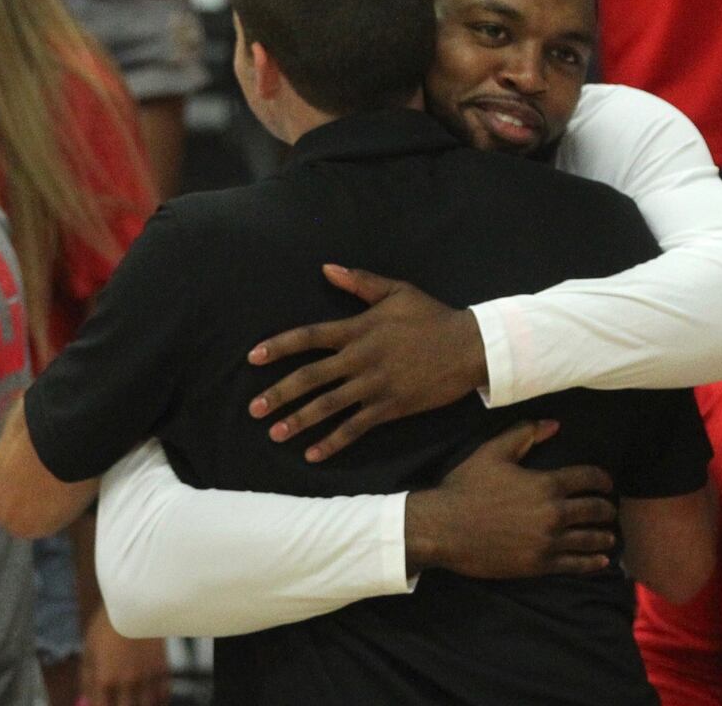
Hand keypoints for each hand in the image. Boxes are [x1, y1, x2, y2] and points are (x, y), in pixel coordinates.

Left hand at [78, 605, 170, 705]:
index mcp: (105, 678)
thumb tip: (85, 700)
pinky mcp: (163, 669)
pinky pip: (163, 695)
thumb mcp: (89, 650)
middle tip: (118, 701)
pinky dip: (157, 702)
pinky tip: (151, 701)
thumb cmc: (107, 624)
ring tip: (134, 701)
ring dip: (139, 705)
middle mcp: (128, 682)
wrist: (137, 602)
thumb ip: (87, 678)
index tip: (101, 705)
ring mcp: (148, 677)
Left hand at [248, 265, 486, 461]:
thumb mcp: (397, 291)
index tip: (253, 357)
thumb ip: (360, 282)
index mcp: (359, 329)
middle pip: (311, 377)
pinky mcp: (390, 407)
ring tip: (275, 433)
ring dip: (299, 420)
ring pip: (328, 406)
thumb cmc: (432, 316)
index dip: (279, 346)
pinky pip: (356, 427)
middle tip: (254, 409)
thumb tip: (326, 269)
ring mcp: (375, 385)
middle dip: (279, 394)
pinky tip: (313, 453)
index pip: (309, 337)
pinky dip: (333, 442)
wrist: (469, 347)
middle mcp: (361, 359)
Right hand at [405, 420, 616, 577]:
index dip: (603, 480)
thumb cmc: (466, 487)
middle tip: (610, 510)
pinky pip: (573, 564)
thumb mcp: (493, 452)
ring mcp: (547, 542)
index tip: (607, 483)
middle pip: (593, 510)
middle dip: (606, 509)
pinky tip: (601, 561)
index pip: (588, 478)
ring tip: (611, 537)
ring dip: (604, 536)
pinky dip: (591, 563)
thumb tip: (554, 424)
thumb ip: (525, 434)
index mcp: (546, 484)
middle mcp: (554, 514)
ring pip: (588, 539)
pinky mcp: (538, 565)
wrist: (443, 528)